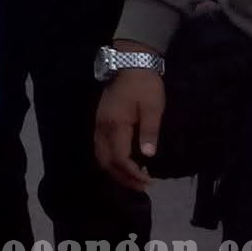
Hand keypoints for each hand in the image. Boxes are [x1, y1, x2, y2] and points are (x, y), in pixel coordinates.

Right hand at [93, 61, 164, 191]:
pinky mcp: (100, 121)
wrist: (131, 63)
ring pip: (100, 155)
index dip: (132, 174)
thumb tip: (148, 156)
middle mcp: (102, 128)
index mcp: (116, 125)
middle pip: (105, 161)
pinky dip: (110, 160)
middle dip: (122, 177)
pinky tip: (124, 163)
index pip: (120, 158)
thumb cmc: (145, 86)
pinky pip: (100, 148)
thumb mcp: (153, 108)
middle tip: (141, 187)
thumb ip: (149, 132)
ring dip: (114, 171)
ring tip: (133, 178)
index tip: (149, 182)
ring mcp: (99, 124)